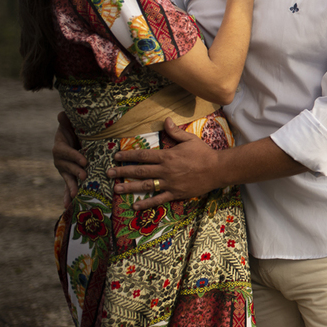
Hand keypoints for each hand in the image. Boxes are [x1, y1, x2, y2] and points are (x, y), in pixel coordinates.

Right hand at [53, 112, 86, 207]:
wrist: (77, 137)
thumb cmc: (76, 129)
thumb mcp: (72, 124)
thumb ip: (67, 120)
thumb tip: (62, 114)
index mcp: (60, 146)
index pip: (64, 151)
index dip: (73, 156)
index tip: (84, 161)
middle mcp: (60, 159)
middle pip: (66, 166)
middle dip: (75, 171)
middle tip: (85, 175)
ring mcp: (64, 169)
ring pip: (67, 177)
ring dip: (71, 186)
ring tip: (76, 195)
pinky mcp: (70, 175)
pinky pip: (68, 186)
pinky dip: (67, 195)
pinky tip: (67, 206)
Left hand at [108, 119, 222, 209]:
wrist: (217, 169)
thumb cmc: (204, 153)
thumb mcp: (190, 139)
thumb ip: (175, 131)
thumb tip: (165, 120)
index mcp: (167, 156)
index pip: (143, 155)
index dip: (128, 156)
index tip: (116, 156)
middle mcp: (165, 170)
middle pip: (140, 171)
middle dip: (122, 171)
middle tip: (108, 173)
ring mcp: (169, 183)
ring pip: (145, 185)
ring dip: (129, 187)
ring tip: (115, 188)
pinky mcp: (175, 193)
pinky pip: (158, 199)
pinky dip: (146, 203)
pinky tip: (134, 206)